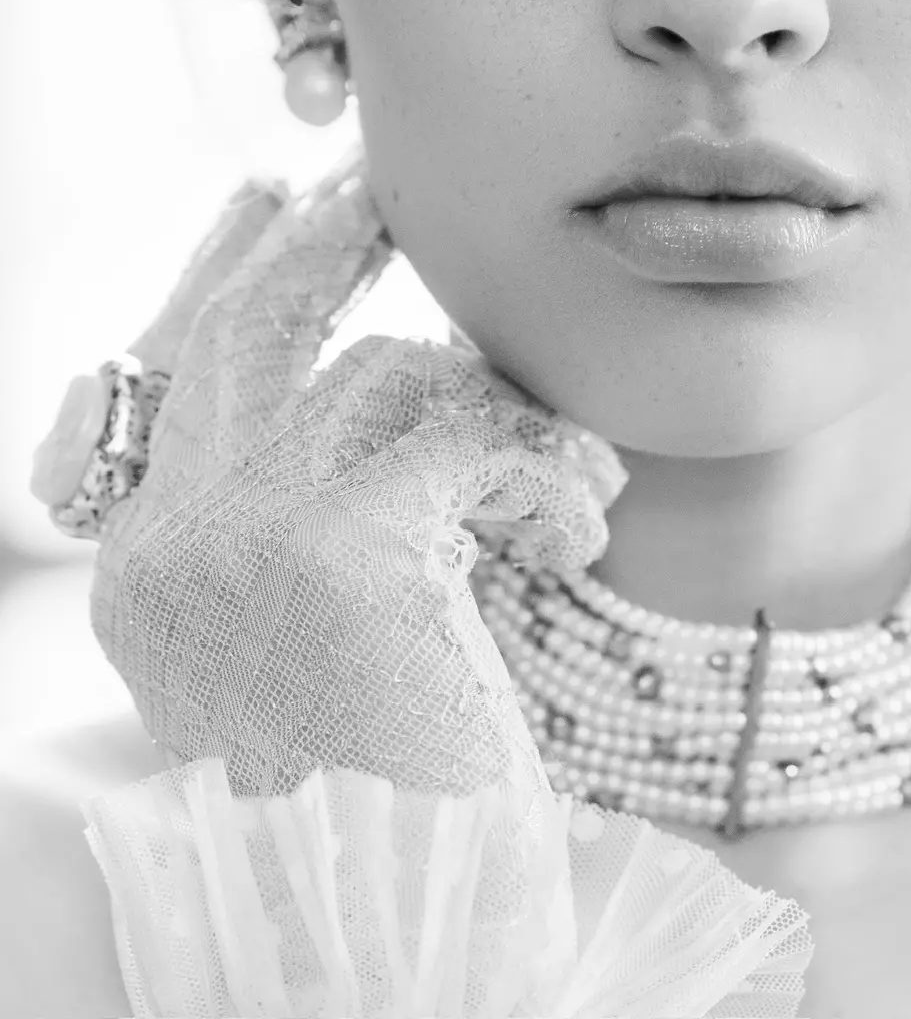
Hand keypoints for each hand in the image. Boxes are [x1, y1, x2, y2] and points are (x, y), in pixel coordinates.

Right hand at [89, 150, 626, 800]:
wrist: (396, 904)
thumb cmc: (377, 775)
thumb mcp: (299, 632)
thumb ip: (295, 500)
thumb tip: (366, 369)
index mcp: (147, 562)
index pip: (170, 367)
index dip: (218, 268)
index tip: (264, 195)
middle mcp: (173, 542)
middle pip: (254, 328)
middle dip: (324, 242)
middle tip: (378, 190)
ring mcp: (251, 536)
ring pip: (394, 378)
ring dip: (499, 417)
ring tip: (569, 484)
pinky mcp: (353, 546)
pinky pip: (476, 436)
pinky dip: (546, 466)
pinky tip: (577, 522)